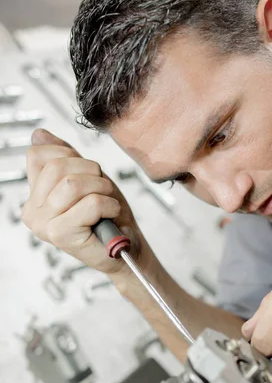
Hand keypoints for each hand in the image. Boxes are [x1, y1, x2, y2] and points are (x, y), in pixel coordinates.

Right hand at [22, 128, 149, 275]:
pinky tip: (110, 215)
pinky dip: (109, 205)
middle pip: (57, 167)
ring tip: (107, 202)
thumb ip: (63, 157)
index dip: (70, 156)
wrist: (127, 248)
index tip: (87, 173)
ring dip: (102, 189)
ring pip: (73, 183)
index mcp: (33, 196)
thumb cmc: (108, 216)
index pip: (37, 155)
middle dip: (91, 172)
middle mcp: (32, 212)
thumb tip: (39, 134)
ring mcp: (43, 225)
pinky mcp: (60, 235)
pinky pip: (90, 203)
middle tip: (103, 190)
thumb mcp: (86, 178)